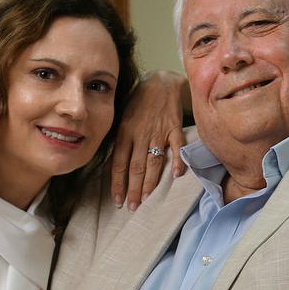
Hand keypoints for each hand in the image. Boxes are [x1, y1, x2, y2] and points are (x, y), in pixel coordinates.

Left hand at [111, 70, 190, 211]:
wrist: (160, 82)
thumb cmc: (139, 103)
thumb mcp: (122, 119)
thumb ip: (119, 142)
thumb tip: (110, 167)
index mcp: (124, 133)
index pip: (118, 163)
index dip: (117, 183)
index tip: (117, 200)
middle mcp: (140, 134)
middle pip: (136, 167)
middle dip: (133, 189)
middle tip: (132, 207)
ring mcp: (158, 131)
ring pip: (153, 161)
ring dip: (150, 182)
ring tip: (147, 199)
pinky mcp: (174, 127)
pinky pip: (177, 146)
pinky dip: (178, 160)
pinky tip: (177, 175)